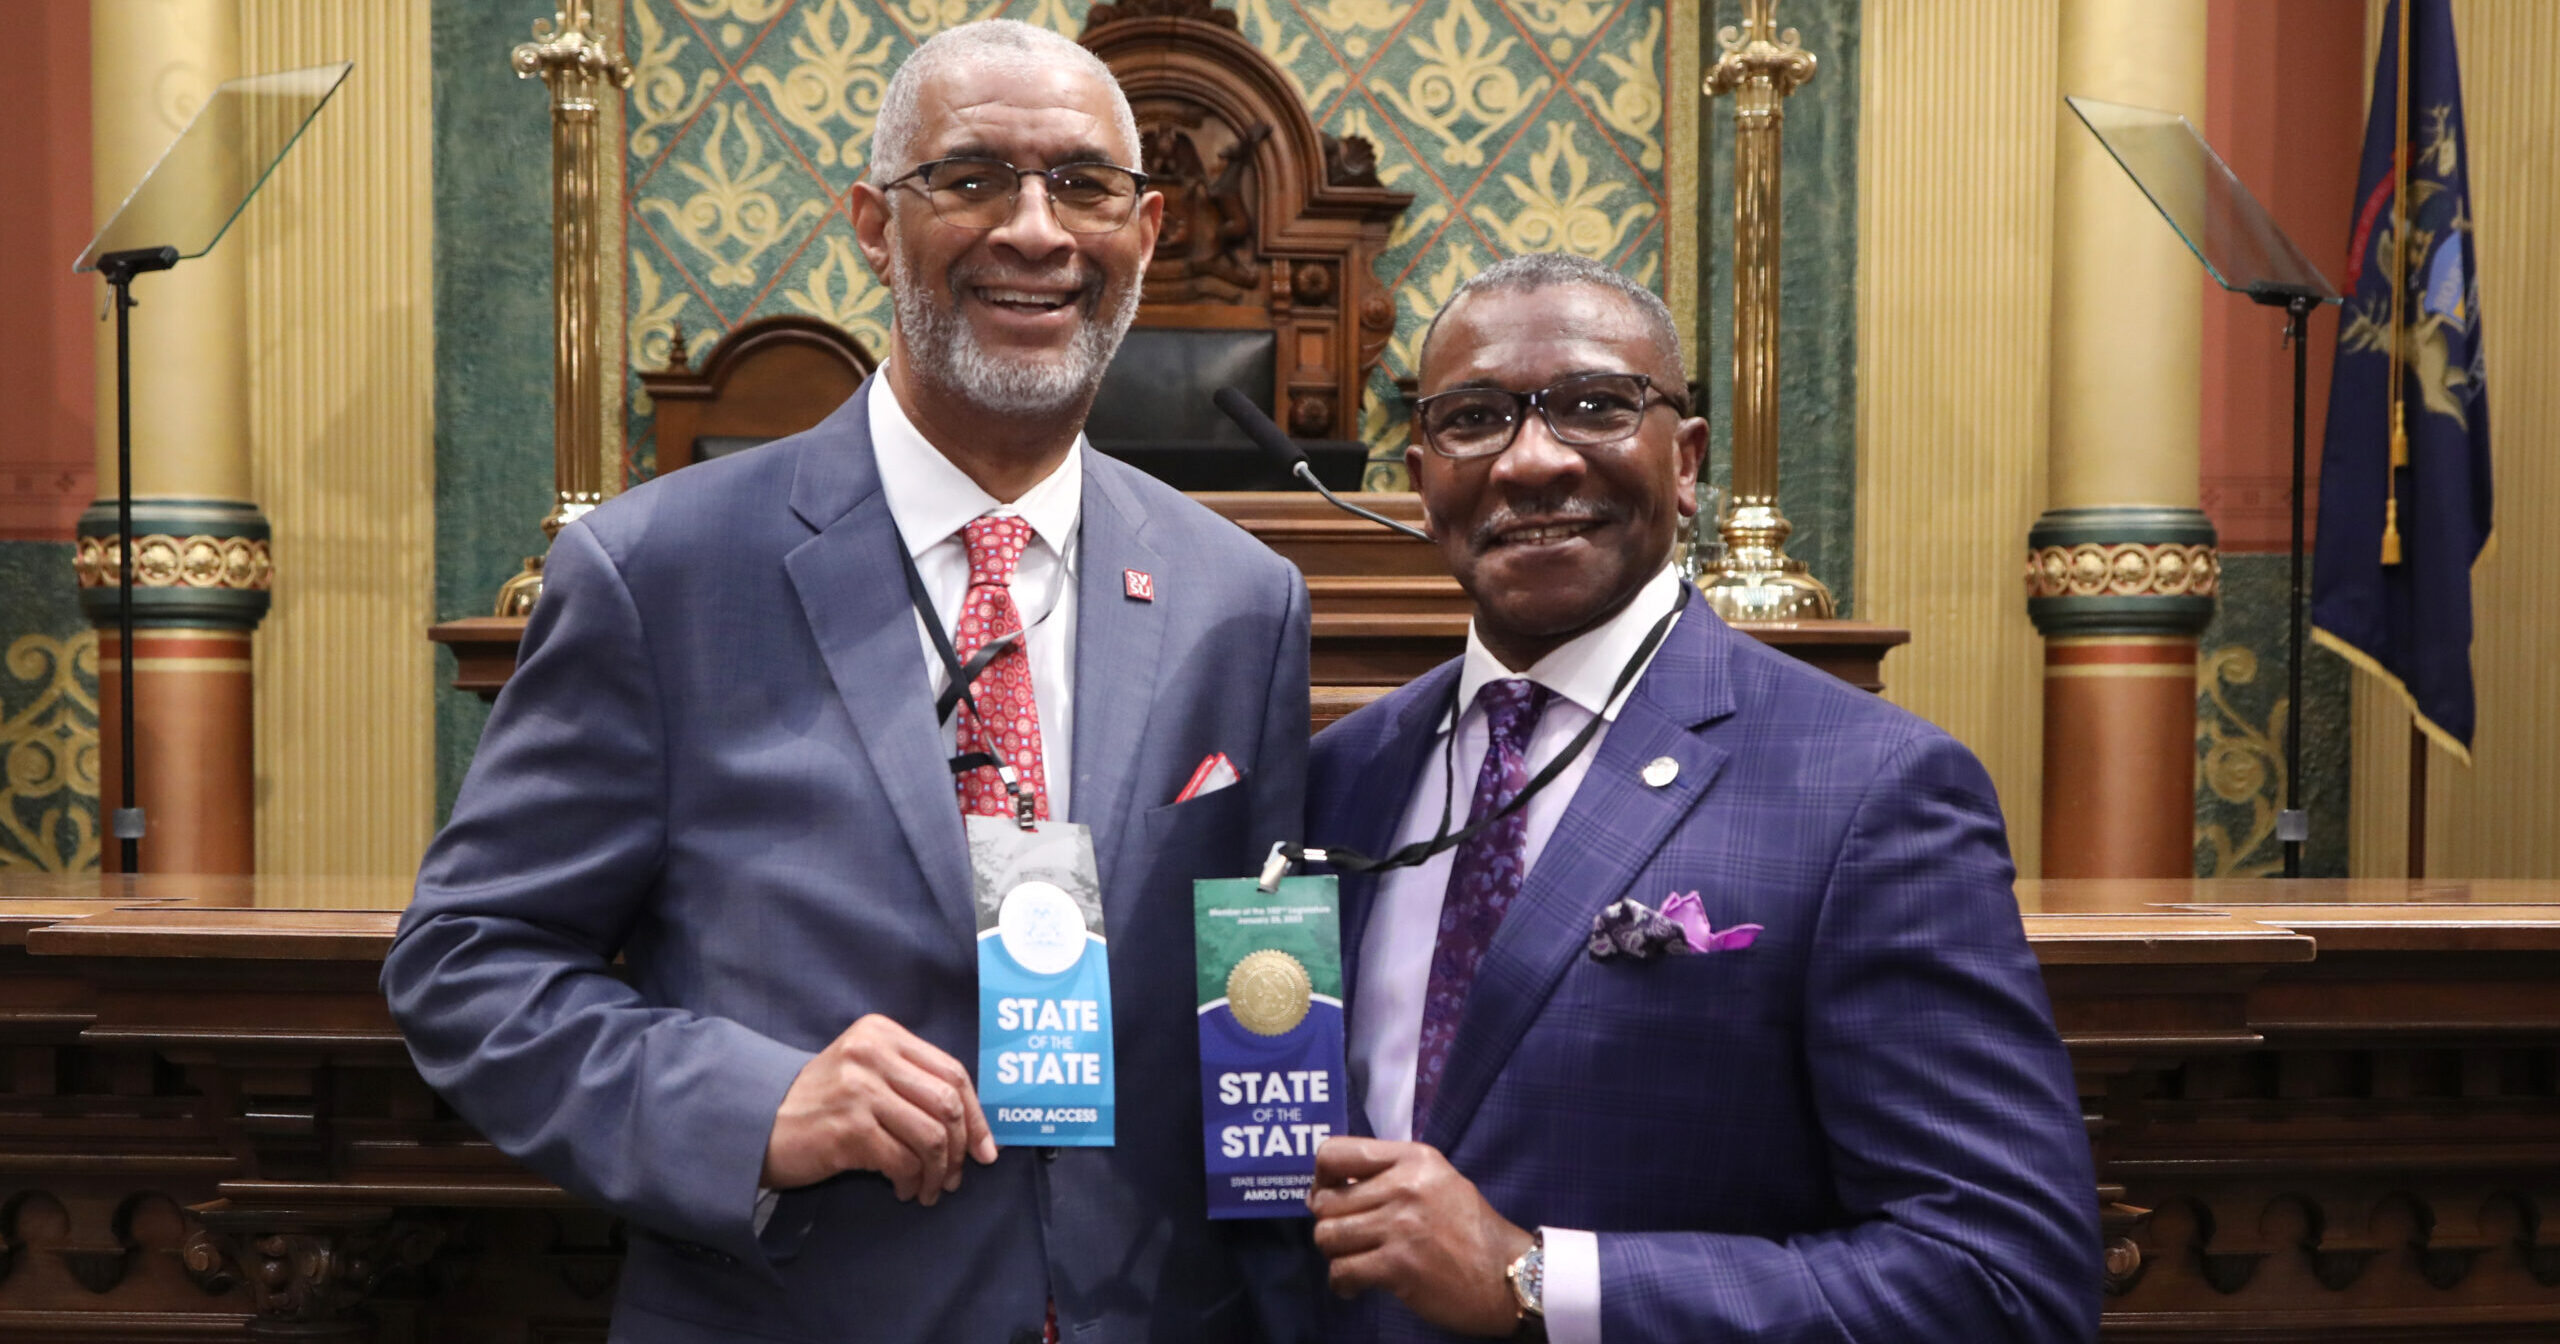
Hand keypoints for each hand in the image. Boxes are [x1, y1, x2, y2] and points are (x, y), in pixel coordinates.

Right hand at [761, 1014, 996, 1203]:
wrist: (757, 1123)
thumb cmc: (821, 1104)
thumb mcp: (865, 1072)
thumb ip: (912, 1082)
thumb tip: (973, 1126)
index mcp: (883, 1033)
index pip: (952, 1072)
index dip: (976, 1115)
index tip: (987, 1150)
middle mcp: (873, 1053)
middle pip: (947, 1103)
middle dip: (962, 1148)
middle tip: (956, 1177)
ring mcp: (860, 1089)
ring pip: (931, 1136)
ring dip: (938, 1172)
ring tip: (929, 1190)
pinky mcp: (848, 1127)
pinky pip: (903, 1160)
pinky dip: (911, 1181)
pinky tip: (904, 1190)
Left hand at [1308, 1136, 1534, 1336]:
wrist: (1507, 1275)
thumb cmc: (1470, 1230)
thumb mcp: (1437, 1181)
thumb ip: (1391, 1175)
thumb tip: (1331, 1186)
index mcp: (1413, 1158)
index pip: (1335, 1152)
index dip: (1321, 1177)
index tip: (1329, 1195)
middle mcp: (1404, 1186)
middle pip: (1325, 1201)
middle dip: (1329, 1223)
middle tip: (1348, 1237)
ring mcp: (1400, 1226)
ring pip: (1327, 1236)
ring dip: (1336, 1254)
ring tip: (1355, 1260)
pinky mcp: (1398, 1265)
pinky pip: (1341, 1271)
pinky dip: (1343, 1283)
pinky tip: (1357, 1285)